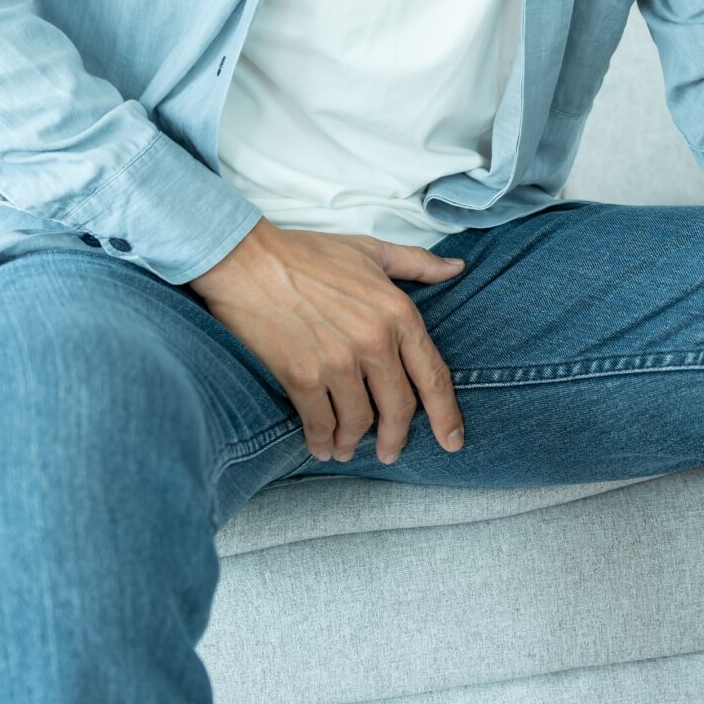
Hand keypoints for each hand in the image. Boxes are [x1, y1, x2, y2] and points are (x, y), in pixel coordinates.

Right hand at [189, 219, 466, 464]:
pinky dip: (322, 440)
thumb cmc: (308, 254)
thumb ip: (418, 263)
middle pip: (399, 408)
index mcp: (399, 313)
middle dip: (396, 438)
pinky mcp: (301, 376)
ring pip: (358, 420)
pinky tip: (321, 446)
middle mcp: (374, 342)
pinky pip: (320, 422)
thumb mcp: (371, 251)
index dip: (446, 415)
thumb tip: (456, 268)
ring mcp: (338, 362)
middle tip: (390, 452)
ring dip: (353, 442)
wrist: (246, 260)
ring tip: (348, 449)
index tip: (453, 442)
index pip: (433, 376)